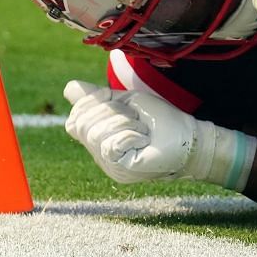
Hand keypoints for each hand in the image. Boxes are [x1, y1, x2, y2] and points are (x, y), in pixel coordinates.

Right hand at [63, 79, 197, 183]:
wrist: (187, 137)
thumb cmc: (161, 121)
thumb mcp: (127, 102)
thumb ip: (99, 98)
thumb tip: (69, 88)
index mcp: (100, 137)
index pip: (74, 122)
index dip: (88, 104)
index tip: (112, 96)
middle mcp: (100, 153)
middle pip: (80, 125)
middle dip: (109, 111)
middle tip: (135, 118)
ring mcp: (109, 164)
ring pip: (95, 134)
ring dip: (124, 123)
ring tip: (142, 129)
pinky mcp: (121, 169)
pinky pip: (110, 145)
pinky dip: (130, 135)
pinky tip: (143, 140)